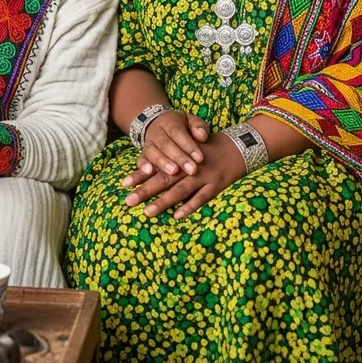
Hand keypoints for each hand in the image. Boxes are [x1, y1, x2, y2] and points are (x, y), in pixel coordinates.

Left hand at [124, 132, 245, 218]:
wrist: (237, 146)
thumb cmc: (208, 149)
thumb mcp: (189, 147)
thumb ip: (172, 158)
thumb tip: (148, 168)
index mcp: (180, 156)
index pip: (156, 166)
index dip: (140, 175)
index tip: (124, 183)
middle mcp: (188, 167)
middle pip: (163, 179)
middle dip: (145, 191)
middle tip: (128, 201)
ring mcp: (202, 176)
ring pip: (180, 190)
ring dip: (163, 202)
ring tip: (147, 212)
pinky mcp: (216, 185)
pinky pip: (201, 198)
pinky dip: (189, 206)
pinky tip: (177, 216)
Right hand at [135, 109, 209, 177]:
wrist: (157, 123)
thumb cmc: (180, 126)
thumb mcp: (190, 121)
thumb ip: (198, 127)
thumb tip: (202, 136)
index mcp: (169, 121)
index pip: (178, 132)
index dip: (188, 145)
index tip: (200, 158)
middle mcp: (156, 132)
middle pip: (165, 143)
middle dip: (179, 157)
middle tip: (192, 170)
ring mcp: (148, 143)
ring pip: (152, 152)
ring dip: (162, 162)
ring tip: (174, 172)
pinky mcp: (143, 154)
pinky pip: (140, 159)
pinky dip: (143, 166)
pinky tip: (149, 172)